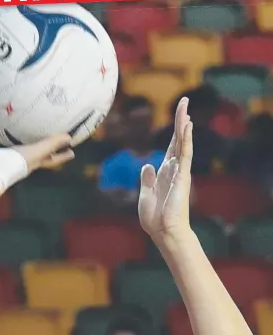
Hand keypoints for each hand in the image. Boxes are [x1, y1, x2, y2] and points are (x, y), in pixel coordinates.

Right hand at [0, 134, 73, 194]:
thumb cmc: (14, 164)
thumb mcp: (37, 152)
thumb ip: (52, 144)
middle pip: (35, 154)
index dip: (62, 155)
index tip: (72, 151)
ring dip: (15, 142)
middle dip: (43, 148)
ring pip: (13, 149)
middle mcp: (20, 161)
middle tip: (49, 138)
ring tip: (17, 131)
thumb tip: (69, 137)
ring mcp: (4, 159)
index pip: (52, 159)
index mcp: (33, 162)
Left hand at [138, 97, 192, 242]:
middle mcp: (174, 170)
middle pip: (178, 139)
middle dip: (180, 120)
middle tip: (184, 101)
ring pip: (182, 142)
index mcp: (165, 173)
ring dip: (183, 124)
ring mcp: (179, 172)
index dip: (175, 132)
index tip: (181, 117)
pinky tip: (187, 125)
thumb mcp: (146, 196)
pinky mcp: (181, 177)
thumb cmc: (156, 219)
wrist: (164, 232)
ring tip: (185, 106)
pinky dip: (185, 139)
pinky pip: (184, 154)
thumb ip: (147, 180)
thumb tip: (147, 164)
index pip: (171, 147)